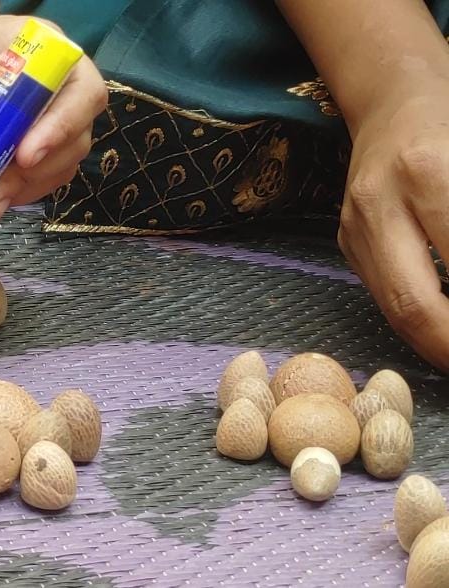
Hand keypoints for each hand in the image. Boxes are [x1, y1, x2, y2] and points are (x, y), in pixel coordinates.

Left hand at [0, 4, 105, 221]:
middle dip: (36, 170)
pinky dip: (19, 189)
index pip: (80, 93)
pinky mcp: (39, 141)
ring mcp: (56, 116)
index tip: (24, 156)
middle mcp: (65, 86)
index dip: (60, 128)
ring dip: (27, 187)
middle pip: (74, 136)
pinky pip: (42, 172)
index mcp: (52, 53)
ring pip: (61, 161)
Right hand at [338, 79, 448, 369]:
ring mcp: (352, 225)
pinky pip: (385, 292)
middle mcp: (377, 204)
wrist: (393, 94)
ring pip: (393, 307)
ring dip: (436, 341)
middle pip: (413, 305)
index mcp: (425, 172)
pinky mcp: (345, 240)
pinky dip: (420, 318)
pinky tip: (445, 327)